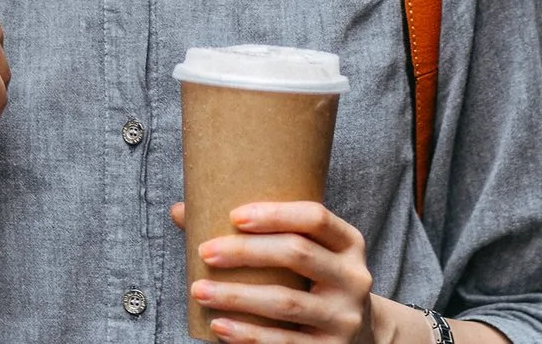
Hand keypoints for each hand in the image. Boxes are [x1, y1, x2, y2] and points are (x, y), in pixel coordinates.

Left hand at [172, 199, 376, 343]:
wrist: (360, 336)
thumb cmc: (314, 283)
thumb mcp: (307, 253)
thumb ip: (258, 231)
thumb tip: (181, 211)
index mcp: (349, 244)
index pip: (315, 217)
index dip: (275, 213)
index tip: (233, 216)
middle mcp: (353, 278)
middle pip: (297, 254)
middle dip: (246, 252)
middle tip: (205, 252)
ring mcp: (344, 317)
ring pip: (286, 302)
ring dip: (237, 296)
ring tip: (200, 290)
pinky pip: (284, 342)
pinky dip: (248, 335)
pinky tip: (219, 326)